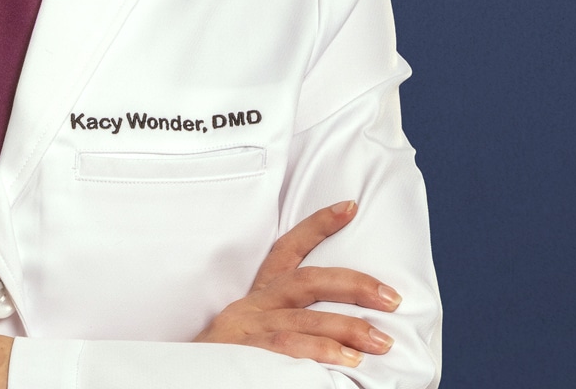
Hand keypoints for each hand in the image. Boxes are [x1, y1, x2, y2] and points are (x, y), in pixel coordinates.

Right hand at [194, 200, 401, 367]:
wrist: (182, 379)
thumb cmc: (226, 362)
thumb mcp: (253, 336)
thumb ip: (289, 329)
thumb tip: (346, 337)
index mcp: (258, 298)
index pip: (288, 249)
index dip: (318, 225)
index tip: (350, 205)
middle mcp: (255, 306)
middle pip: (308, 281)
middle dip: (352, 284)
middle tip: (393, 297)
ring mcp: (251, 329)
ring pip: (306, 320)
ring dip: (349, 329)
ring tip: (383, 341)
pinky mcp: (248, 353)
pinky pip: (291, 351)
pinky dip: (323, 355)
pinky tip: (351, 364)